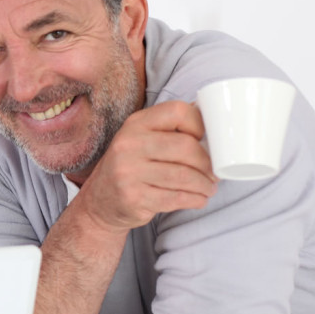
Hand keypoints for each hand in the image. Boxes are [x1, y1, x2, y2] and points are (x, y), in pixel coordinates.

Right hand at [75, 100, 216, 232]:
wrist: (100, 201)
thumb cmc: (132, 167)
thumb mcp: (141, 139)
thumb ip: (170, 128)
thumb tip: (213, 116)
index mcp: (135, 124)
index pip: (178, 112)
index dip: (199, 124)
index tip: (204, 140)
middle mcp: (128, 145)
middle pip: (186, 147)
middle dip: (208, 163)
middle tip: (214, 173)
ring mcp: (128, 172)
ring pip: (184, 176)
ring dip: (205, 185)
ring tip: (209, 188)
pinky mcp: (133, 198)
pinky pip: (176, 198)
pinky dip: (195, 200)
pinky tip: (198, 199)